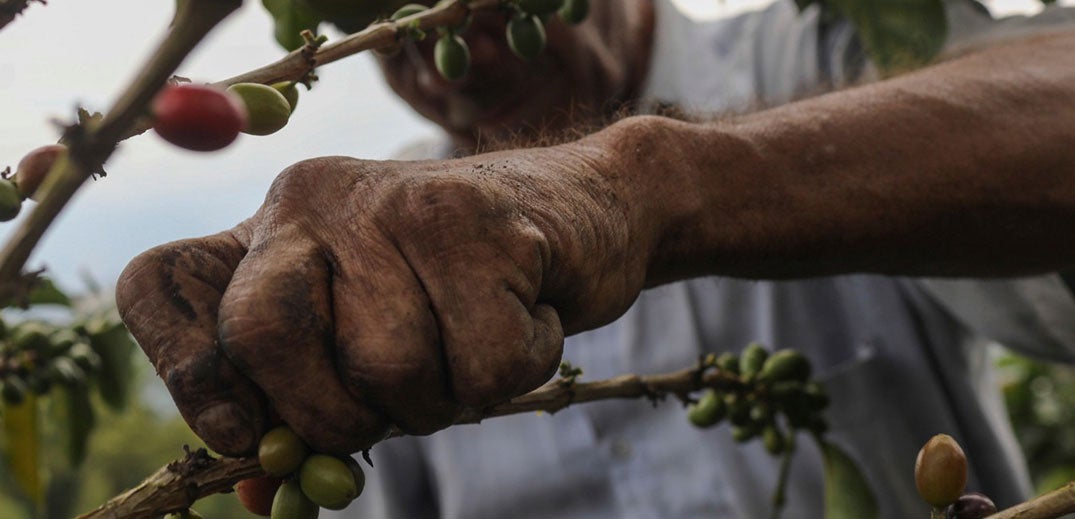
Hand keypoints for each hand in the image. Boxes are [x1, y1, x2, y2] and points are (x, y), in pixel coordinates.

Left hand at [116, 146, 653, 455]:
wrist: (583, 213)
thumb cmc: (464, 293)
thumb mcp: (372, 339)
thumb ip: (308, 403)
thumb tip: (257, 496)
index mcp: (273, 228)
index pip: (160, 284)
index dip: (183, 373)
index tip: (242, 437)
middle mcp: (314, 199)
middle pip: (267, 339)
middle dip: (337, 414)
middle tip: (401, 401)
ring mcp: (396, 202)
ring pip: (388, 368)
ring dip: (444, 397)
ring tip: (475, 342)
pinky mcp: (480, 221)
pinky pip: (483, 366)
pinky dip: (514, 372)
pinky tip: (526, 316)